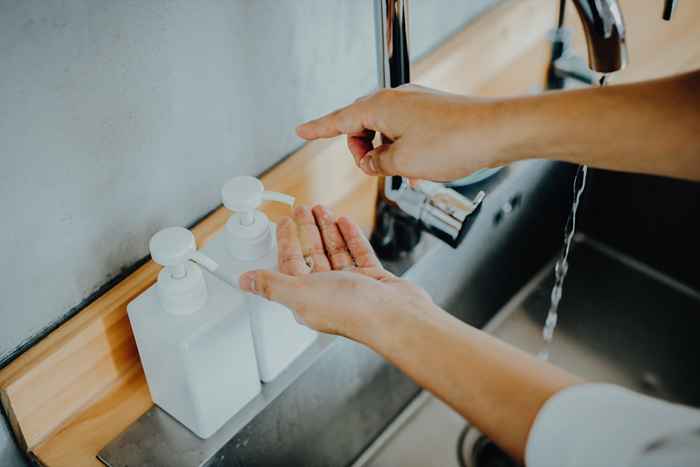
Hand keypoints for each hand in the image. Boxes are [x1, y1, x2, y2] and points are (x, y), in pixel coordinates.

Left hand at [239, 205, 431, 341]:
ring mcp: (352, 286)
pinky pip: (359, 253)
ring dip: (327, 230)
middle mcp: (328, 293)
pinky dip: (350, 237)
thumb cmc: (352, 311)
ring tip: (322, 209)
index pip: (291, 265)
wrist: (396, 316)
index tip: (284, 222)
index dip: (286, 242)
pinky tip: (345, 222)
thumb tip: (244, 282)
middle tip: (302, 209)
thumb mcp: (300, 293)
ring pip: (335, 252)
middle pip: (313, 255)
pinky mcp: (373, 280)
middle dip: (307, 231)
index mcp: (307, 298)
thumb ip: (271, 285)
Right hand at [296, 84, 508, 181]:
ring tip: (406, 173)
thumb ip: (377, 164)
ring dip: (387, 154)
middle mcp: (396, 100)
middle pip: (362, 126)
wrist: (497, 132)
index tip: (301, 132)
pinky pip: (406, 132)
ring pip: (386, 131)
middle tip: (375, 171)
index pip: (339, 120)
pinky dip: (405, 151)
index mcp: (380, 106)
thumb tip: (372, 162)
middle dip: (363, 151)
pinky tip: (420, 169)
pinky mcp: (432, 113)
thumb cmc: (453, 142)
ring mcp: (415, 104)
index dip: (317, 129)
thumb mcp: (402, 163)